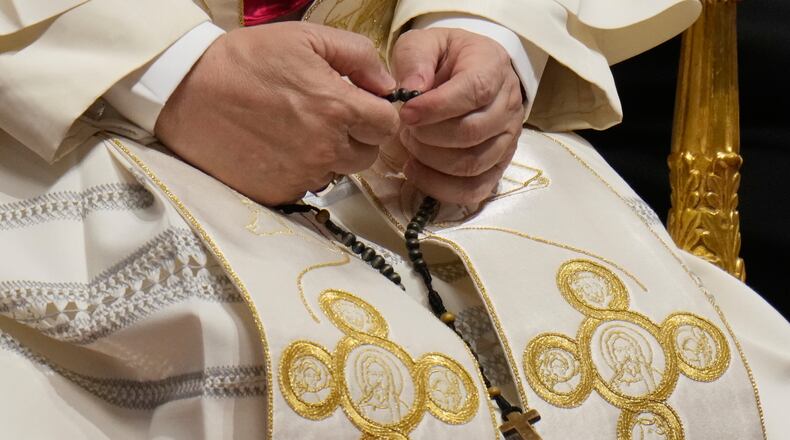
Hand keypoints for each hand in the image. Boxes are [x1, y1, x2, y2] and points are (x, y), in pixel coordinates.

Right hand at [156, 22, 398, 205]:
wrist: (186, 91)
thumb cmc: (246, 60)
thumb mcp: (306, 38)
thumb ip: (358, 55)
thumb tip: (388, 85)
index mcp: (337, 108)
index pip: (387, 126)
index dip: (377, 114)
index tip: (360, 105)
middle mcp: (325, 148)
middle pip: (367, 155)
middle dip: (357, 136)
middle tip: (328, 117)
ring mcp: (302, 174)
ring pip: (339, 173)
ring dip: (330, 155)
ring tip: (299, 131)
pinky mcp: (278, 191)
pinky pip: (308, 186)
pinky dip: (301, 170)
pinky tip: (278, 148)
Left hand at [392, 28, 524, 204]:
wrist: (467, 72)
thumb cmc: (443, 58)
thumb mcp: (424, 43)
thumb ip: (415, 59)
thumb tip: (411, 89)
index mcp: (493, 67)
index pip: (475, 92)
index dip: (437, 108)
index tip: (406, 112)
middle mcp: (508, 105)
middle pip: (472, 132)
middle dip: (428, 135)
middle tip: (404, 127)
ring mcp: (507, 140)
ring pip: (472, 164)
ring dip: (430, 160)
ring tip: (409, 143)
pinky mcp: (497, 167)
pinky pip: (474, 190)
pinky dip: (439, 187)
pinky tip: (415, 169)